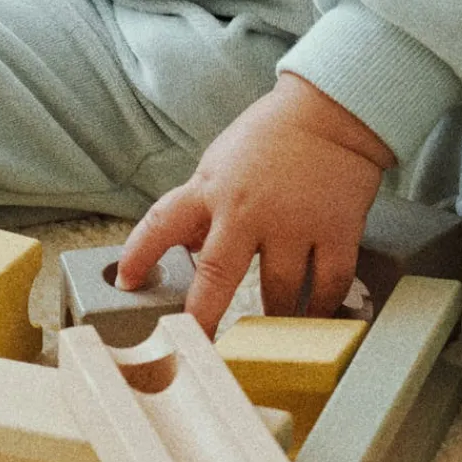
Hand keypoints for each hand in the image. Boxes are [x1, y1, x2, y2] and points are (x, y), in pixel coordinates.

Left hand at [116, 74, 394, 333]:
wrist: (332, 112)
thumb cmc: (272, 135)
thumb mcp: (221, 163)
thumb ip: (203, 205)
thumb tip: (190, 249)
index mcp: (212, 188)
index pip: (162, 222)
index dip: (138, 255)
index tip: (126, 284)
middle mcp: (248, 210)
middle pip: (218, 276)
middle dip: (203, 318)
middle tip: (197, 349)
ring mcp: (293, 223)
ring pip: (278, 292)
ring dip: (271, 322)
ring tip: (268, 341)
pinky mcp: (336, 231)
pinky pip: (326, 285)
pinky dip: (319, 309)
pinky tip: (313, 320)